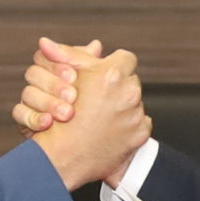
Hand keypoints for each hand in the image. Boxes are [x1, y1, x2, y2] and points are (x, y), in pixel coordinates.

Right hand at [19, 38, 152, 190]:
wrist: (62, 159)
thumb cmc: (59, 119)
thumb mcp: (62, 81)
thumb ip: (73, 56)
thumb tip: (75, 42)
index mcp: (112, 74)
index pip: (125, 57)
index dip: (113, 65)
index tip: (104, 75)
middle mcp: (129, 92)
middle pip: (130, 80)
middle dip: (117, 87)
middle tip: (99, 98)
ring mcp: (136, 114)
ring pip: (135, 101)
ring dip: (122, 106)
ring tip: (102, 116)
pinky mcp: (140, 133)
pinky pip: (140, 122)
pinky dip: (128, 125)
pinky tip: (110, 130)